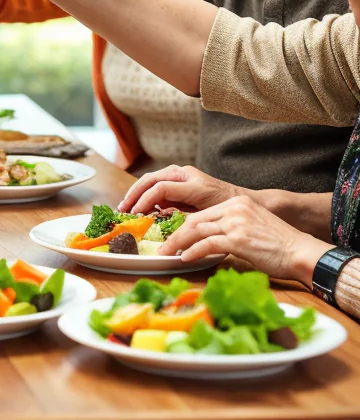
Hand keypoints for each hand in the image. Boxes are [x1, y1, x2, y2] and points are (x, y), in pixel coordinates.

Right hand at [118, 165, 244, 214]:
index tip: (136, 214)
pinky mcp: (178, 177)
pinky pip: (157, 182)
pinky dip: (145, 191)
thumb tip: (160, 218)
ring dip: (136, 191)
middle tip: (122, 209)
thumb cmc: (226, 210)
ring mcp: (180, 173)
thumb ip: (184, 216)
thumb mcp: (206, 216)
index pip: (160, 188)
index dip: (145, 201)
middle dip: (134, 194)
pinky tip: (139, 204)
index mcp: (192, 183)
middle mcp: (183, 173)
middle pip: (151, 179)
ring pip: (151, 178)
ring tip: (126, 206)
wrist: (241, 199)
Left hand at [158, 195, 330, 283]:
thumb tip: (208, 241)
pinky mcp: (238, 238)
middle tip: (162, 246)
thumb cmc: (279, 246)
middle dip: (175, 233)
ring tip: (166, 254)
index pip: (202, 214)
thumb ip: (230, 228)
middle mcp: (233, 208)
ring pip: (196, 230)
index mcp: (236, 203)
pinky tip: (184, 259)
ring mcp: (235, 222)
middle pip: (194, 219)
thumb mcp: (252, 228)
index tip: (171, 236)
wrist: (302, 252)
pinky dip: (193, 252)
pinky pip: (207, 243)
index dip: (183, 225)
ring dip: (178, 243)